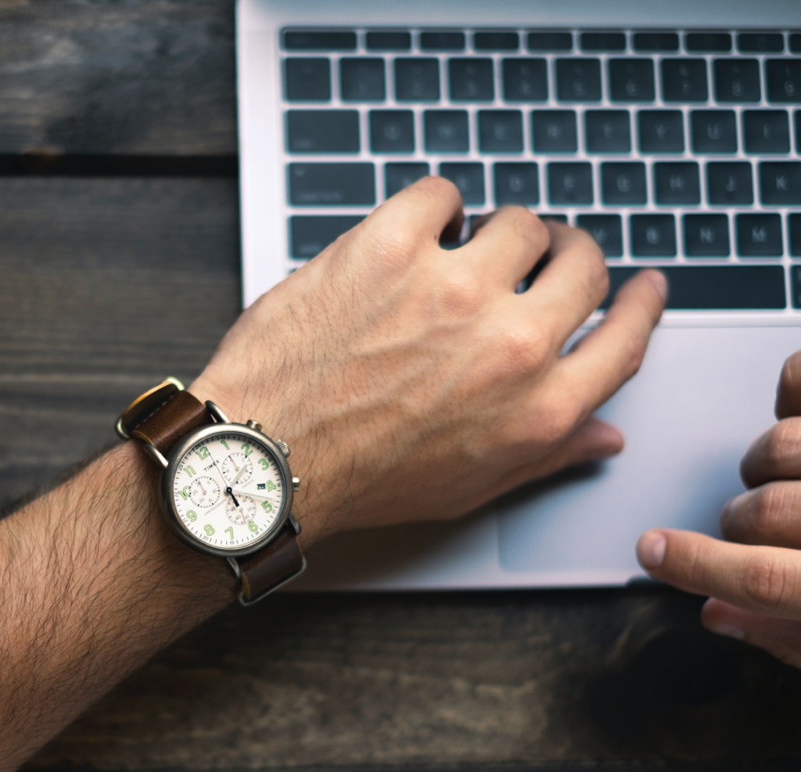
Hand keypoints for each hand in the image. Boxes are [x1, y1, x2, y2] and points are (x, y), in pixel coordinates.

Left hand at [191, 177, 666, 539]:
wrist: (266, 458)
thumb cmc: (358, 478)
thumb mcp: (469, 486)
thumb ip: (546, 454)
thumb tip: (602, 433)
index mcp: (538, 407)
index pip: (626, 337)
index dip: (641, 303)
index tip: (641, 285)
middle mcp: (509, 345)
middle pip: (583, 265)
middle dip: (569, 254)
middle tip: (544, 254)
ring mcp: (451, 288)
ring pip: (518, 221)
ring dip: (497, 232)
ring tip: (462, 250)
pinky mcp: (390, 247)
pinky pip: (441, 194)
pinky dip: (433, 207)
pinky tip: (416, 231)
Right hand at [637, 350, 800, 667]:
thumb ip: (787, 635)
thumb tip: (717, 615)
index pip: (764, 584)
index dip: (698, 568)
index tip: (652, 551)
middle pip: (763, 513)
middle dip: (739, 522)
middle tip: (744, 526)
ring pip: (786, 447)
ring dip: (769, 461)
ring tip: (782, 476)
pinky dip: (794, 385)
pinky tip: (793, 405)